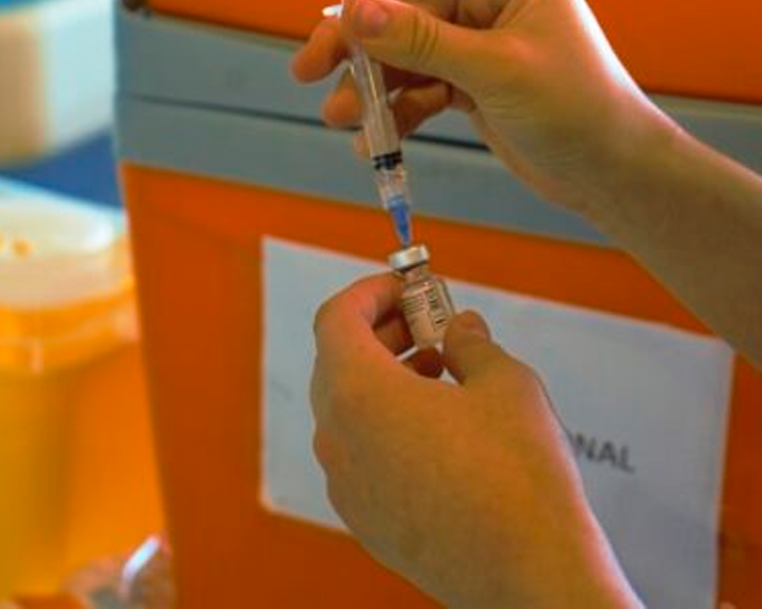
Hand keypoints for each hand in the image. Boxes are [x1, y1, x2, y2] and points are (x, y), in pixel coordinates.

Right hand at [292, 0, 669, 212]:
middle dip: (356, 45)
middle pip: (403, 13)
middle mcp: (489, 1)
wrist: (606, 171)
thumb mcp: (496, 71)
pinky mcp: (469, 82)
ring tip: (341, 117)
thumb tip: (356, 14)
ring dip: (370, 88)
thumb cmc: (576, 108)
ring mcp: (477, 43)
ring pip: (404, 56)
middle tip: (306, 69)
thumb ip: (423, 42)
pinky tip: (377, 140)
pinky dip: (396, 112)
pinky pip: (418, 89)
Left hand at [311, 274, 640, 607]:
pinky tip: (436, 425)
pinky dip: (385, 422)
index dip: (368, 293)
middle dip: (381, 332)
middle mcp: (337, 438)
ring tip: (439, 369)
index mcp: (358, 393)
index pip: (336, 318)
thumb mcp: (504, 383)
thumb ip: (470, 343)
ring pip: (349, 408)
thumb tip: (460, 329)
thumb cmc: (516, 476)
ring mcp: (346, 484)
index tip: (403, 287)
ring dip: (385, 377)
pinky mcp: (365, 519)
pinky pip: (360, 451)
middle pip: (339, 361)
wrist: (529, 577)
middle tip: (426, 323)